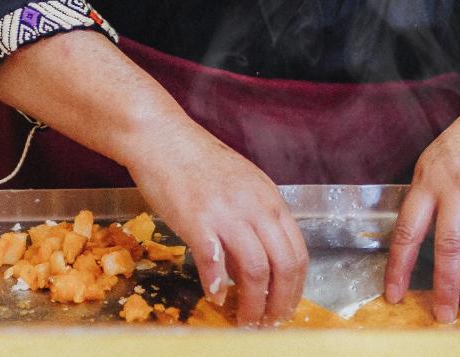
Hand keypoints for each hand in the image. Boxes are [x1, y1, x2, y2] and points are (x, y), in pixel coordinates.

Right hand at [125, 119, 308, 325]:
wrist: (162, 137)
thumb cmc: (197, 161)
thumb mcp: (240, 186)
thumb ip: (253, 222)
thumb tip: (254, 268)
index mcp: (269, 199)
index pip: (298, 252)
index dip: (296, 287)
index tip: (285, 306)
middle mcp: (255, 206)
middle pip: (285, 265)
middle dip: (280, 302)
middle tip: (269, 322)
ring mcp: (227, 213)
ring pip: (256, 270)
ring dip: (253, 304)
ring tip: (244, 320)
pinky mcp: (197, 220)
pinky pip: (214, 263)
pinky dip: (217, 286)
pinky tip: (214, 297)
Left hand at [383, 101, 459, 322]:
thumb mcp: (434, 162)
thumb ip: (425, 199)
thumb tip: (412, 243)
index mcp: (428, 180)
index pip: (408, 229)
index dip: (400, 266)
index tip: (395, 294)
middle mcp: (456, 184)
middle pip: (447, 242)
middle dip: (444, 283)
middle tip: (443, 312)